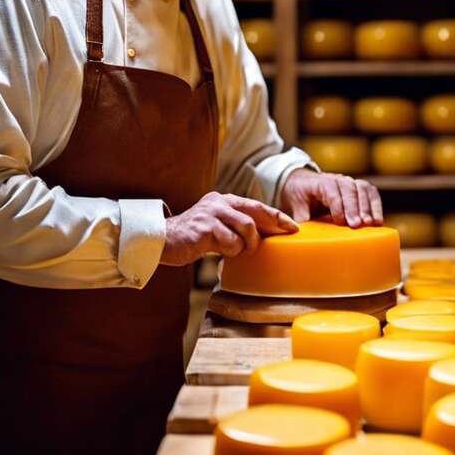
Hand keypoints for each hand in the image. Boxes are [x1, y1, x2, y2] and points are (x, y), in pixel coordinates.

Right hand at [159, 191, 297, 265]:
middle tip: (288, 233)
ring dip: (246, 244)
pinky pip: (230, 242)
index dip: (277, 216)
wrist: (161, 240)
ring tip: (237, 251)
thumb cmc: (192, 237)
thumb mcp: (216, 226)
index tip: (293, 226)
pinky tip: (219, 253)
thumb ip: (235, 227)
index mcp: (223, 201)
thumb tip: (263, 238)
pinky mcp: (204, 228)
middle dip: (275, 224)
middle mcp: (219, 203)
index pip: (256, 206)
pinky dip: (230, 251)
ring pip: (246, 228)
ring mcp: (211, 214)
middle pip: (256, 212)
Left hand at [280, 168, 383, 227]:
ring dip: (368, 207)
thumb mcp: (296, 207)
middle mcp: (337, 179)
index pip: (332, 191)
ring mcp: (349, 181)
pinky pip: (371, 192)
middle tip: (357, 225)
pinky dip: (376, 205)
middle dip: (354, 208)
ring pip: (363, 189)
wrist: (304, 182)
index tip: (340, 222)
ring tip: (370, 224)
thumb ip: (302, 220)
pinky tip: (378, 220)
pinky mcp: (359, 187)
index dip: (338, 206)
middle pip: (349, 189)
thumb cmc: (300, 196)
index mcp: (319, 182)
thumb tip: (305, 236)